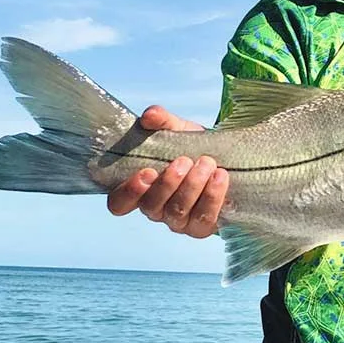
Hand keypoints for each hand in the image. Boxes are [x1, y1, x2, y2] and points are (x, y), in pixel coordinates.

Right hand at [106, 106, 228, 238]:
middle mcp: (156, 208)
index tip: (147, 172)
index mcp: (141, 188)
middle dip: (168, 183)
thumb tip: (150, 116)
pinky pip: (204, 218)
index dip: (129, 192)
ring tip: (206, 163)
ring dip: (192, 187)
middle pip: (151, 207)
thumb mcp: (176, 130)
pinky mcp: (202, 227)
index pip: (119, 202)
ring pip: (177, 213)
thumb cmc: (191, 148)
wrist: (224, 158)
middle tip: (184, 160)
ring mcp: (178, 221)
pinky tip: (220, 176)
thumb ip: (161, 121)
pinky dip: (213, 196)